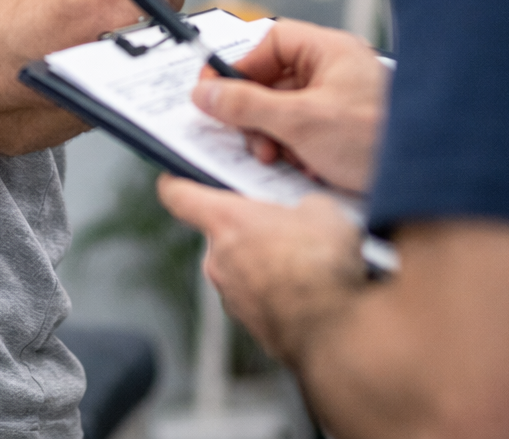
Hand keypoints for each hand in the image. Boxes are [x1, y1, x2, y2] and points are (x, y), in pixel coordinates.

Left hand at [157, 175, 365, 363]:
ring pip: (241, 268)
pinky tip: (311, 293)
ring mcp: (230, 295)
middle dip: (249, 229)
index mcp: (225, 221)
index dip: (175, 183)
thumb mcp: (321, 211)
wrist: (333, 330)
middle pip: (221, 234)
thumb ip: (300, 204)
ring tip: (307, 264)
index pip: (178, 195)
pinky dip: (278, 294)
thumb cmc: (320, 263)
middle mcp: (216, 259)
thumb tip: (305, 212)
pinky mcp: (249, 324)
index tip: (175, 178)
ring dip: (265, 264)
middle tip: (285, 227)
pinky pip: (258, 298)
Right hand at [197, 19, 387, 191]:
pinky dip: (294, 151)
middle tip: (247, 138)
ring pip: (284, 112)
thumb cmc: (377, 141)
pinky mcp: (344, 133)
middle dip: (254, 113)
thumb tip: (205, 95)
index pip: (269, 44)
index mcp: (330, 51)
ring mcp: (341, 103)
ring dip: (272, 137)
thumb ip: (245, 105)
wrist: (426, 185)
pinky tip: (304, 168)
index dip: (237, 67)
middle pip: (272, 80)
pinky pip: (302, 134)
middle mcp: (336, 72)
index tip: (211, 92)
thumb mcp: (299, 122)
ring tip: (276, 158)